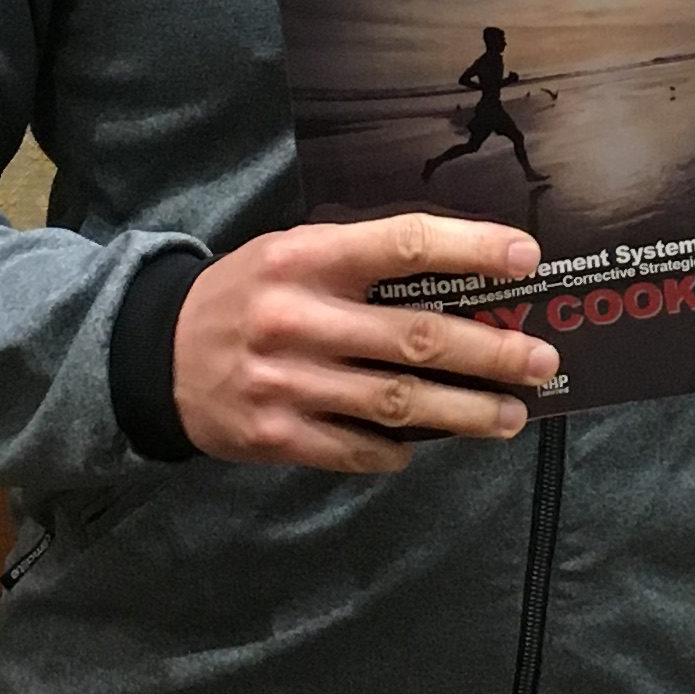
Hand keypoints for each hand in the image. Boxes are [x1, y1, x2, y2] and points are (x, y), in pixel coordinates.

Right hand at [169, 214, 559, 471]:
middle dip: (490, 353)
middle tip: (542, 361)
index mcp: (307, 258)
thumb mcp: (292, 254)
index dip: (470, 249)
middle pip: (414, 338)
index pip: (404, 245)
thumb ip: (361, 263)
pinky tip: (425, 446)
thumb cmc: (246, 295)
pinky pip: (357, 448)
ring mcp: (288, 383)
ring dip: (465, 413)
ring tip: (511, 416)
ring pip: (397, 403)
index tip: (526, 258)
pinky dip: (398, 449)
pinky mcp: (277, 436)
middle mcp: (299, 318)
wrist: (153, 355)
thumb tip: (459, 280)